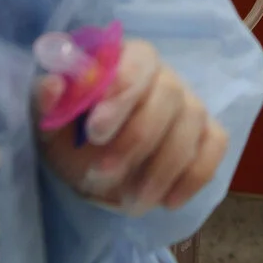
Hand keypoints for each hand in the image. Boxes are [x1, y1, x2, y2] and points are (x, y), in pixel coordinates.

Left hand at [39, 39, 229, 214]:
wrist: (91, 170)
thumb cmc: (70, 138)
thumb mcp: (49, 124)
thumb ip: (47, 102)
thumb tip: (53, 85)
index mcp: (125, 60)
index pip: (138, 59)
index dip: (122, 91)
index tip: (94, 132)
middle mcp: (164, 77)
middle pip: (169, 94)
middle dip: (136, 140)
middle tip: (102, 174)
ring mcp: (189, 105)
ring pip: (192, 124)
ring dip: (161, 169)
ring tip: (129, 203)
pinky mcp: (206, 135)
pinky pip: (215, 146)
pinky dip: (194, 176)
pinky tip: (167, 202)